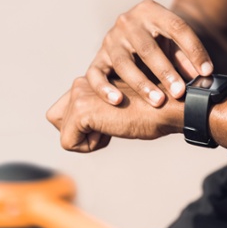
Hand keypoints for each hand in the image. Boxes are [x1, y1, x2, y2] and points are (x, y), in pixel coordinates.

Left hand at [46, 77, 183, 152]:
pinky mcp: (80, 109)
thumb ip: (97, 113)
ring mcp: (78, 94)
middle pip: (56, 120)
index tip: (113, 120)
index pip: (62, 112)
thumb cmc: (152, 113)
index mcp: (88, 81)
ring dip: (88, 139)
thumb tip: (77, 130)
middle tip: (112, 123)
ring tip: (114, 124)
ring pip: (64, 133)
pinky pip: (69, 142)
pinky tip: (114, 130)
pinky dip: (91, 146)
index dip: (85, 127)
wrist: (170, 108)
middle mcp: (80, 83)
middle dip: (81, 132)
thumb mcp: (117, 111)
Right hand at [86, 0, 212, 106]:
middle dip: (165, 72)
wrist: (132, 36)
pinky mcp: (97, 58)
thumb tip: (202, 76)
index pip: (176, 28)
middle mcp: (127, 22)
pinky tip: (117, 101)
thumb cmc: (159, 43)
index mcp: (151, 11)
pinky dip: (104, 88)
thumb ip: (187, 57)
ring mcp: (109, 40)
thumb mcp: (174, 44)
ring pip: (123, 63)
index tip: (206, 73)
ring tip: (158, 101)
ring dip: (141, 83)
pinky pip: (95, 74)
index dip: (194, 50)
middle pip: (147, 48)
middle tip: (180, 92)